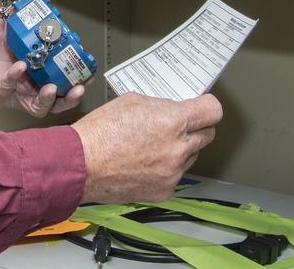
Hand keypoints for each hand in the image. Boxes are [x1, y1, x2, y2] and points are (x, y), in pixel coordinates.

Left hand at [0, 14, 87, 117]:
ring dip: (47, 98)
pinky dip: (14, 79)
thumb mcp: (4, 24)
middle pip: (54, 101)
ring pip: (35, 107)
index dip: (74, 78)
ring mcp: (10, 93)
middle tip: (78, 87)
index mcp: (31, 69)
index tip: (86, 70)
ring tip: (54, 86)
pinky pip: (7, 90)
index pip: (59, 79)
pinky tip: (20, 67)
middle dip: (69, 97)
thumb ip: (23, 13)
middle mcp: (24, 85)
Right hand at [70, 92, 220, 203]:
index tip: (201, 107)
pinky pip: (175, 176)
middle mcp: (178, 149)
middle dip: (195, 127)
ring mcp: (172, 173)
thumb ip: (159, 105)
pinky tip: (145, 163)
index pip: (213, 111)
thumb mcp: (132, 101)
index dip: (206, 106)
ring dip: (179, 149)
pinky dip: (165, 169)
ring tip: (152, 145)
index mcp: (173, 122)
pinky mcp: (164, 191)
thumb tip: (172, 109)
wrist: (80, 164)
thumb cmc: (100, 132)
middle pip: (207, 134)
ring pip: (191, 156)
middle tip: (176, 125)